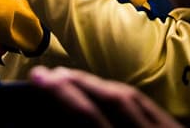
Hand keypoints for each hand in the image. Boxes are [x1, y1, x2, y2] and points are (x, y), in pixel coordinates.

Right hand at [29, 66, 179, 127]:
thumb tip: (59, 114)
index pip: (90, 116)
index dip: (63, 94)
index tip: (39, 77)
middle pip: (115, 98)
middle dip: (80, 81)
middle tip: (50, 73)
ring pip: (135, 97)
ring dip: (101, 85)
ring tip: (72, 78)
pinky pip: (150, 105)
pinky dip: (125, 96)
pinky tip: (109, 93)